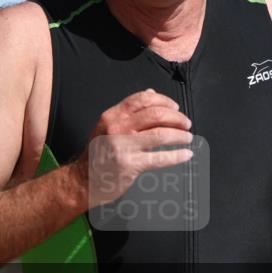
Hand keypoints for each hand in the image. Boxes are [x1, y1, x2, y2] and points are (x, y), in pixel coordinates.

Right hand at [75, 88, 193, 207]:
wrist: (83, 180)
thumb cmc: (98, 154)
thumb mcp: (108, 126)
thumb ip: (129, 111)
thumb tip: (151, 93)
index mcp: (113, 115)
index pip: (142, 99)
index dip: (163, 100)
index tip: (175, 106)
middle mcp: (117, 127)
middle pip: (155, 114)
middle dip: (176, 117)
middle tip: (186, 123)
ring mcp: (123, 146)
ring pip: (161, 134)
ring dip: (179, 135)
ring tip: (188, 137)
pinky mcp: (130, 164)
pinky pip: (160, 158)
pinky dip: (177, 156)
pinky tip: (186, 154)